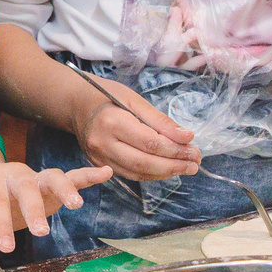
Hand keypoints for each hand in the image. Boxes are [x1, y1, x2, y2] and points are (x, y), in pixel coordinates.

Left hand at [0, 158, 111, 253]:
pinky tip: (106, 173)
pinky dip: (88, 175)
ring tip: (76, 206)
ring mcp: (35, 177)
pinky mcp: (51, 183)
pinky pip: (72, 176)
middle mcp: (15, 174)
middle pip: (26, 188)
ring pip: (53, 177)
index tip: (5, 247)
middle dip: (33, 209)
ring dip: (64, 190)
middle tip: (40, 232)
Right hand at [72, 76, 200, 181]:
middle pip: (144, 162)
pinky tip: (167, 169)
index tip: (194, 147)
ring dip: (165, 173)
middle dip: (174, 165)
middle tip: (195, 164)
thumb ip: (160, 121)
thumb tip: (186, 137)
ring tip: (187, 168)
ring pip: (137, 173)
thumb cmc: (107, 96)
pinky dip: (151, 174)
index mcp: (112, 122)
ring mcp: (98, 158)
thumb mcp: (135, 99)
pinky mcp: (99, 165)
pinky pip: (129, 174)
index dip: (175, 148)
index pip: (150, 143)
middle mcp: (102, 143)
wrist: (76, 104)